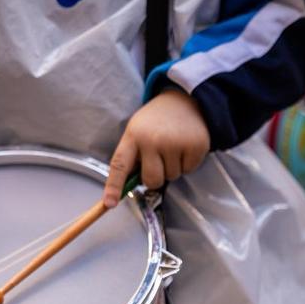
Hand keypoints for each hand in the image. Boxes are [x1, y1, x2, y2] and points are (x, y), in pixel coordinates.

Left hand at [104, 89, 209, 206]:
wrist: (186, 99)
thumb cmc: (158, 120)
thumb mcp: (138, 130)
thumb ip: (133, 155)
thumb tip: (131, 184)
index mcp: (134, 136)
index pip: (120, 165)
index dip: (113, 186)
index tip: (109, 203)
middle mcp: (152, 140)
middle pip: (152, 180)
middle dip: (156, 177)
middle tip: (160, 159)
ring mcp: (175, 144)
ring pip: (172, 177)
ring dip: (174, 167)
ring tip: (174, 146)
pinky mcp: (195, 147)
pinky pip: (189, 170)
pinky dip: (188, 163)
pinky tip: (186, 146)